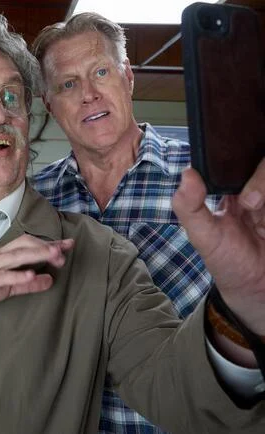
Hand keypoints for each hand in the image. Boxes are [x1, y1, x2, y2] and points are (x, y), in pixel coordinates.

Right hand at [0, 235, 73, 326]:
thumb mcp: (7, 287)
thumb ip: (28, 284)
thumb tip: (51, 280)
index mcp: (4, 256)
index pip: (29, 244)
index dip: (49, 243)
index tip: (68, 244)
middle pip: (25, 245)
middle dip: (45, 247)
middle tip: (64, 251)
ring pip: (16, 256)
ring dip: (36, 254)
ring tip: (54, 255)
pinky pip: (2, 276)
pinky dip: (17, 275)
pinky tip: (30, 275)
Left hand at [172, 159, 264, 334]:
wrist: (258, 290)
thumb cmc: (227, 260)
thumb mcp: (203, 236)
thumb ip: (189, 207)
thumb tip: (186, 173)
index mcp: (234, 187)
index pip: (240, 155)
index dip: (240, 153)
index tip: (236, 176)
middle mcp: (259, 186)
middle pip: (262, 162)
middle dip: (260, 178)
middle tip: (250, 205)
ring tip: (261, 222)